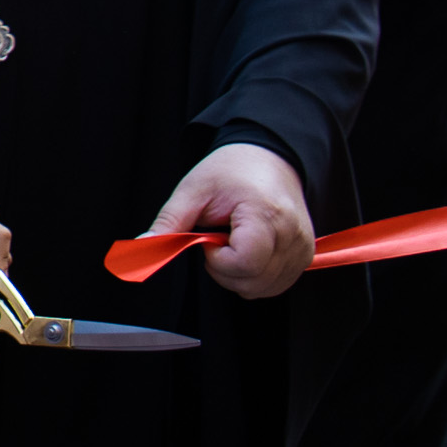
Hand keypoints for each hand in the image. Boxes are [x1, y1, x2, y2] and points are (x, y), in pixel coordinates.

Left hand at [152, 142, 315, 300]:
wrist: (269, 158)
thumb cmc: (230, 171)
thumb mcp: (193, 190)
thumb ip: (169, 222)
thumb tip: (142, 246)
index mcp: (267, 215)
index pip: (244, 262)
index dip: (218, 259)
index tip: (209, 238)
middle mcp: (293, 236)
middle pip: (253, 281)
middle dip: (223, 270)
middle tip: (216, 241)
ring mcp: (303, 249)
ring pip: (263, 289)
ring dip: (238, 276)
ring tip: (232, 244)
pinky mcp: (304, 257)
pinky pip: (275, 285)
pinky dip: (254, 277)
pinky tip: (246, 253)